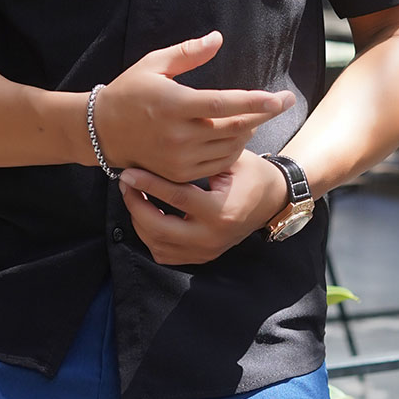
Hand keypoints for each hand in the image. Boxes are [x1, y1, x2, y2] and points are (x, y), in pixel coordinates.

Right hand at [94, 31, 293, 183]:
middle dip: (263, 115)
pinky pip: (217, 165)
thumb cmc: (130, 91)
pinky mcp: (178, 174)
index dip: (255, 101)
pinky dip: (233, 151)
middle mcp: (178, 135)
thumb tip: (218, 38)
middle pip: (233, 128)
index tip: (280, 98)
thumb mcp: (154, 64)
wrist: (102, 131)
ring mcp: (178, 158)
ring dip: (248, 132)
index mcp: (174, 104)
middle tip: (283, 103)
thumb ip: (188, 53)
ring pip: (229, 148)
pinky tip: (237, 136)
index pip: (223, 104)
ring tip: (256, 116)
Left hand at [118, 151, 288, 265]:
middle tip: (126, 184)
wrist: (273, 200)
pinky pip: (165, 255)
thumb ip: (202, 153)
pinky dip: (150, 237)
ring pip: (158, 245)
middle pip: (160, 228)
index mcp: (221, 211)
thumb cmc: (252, 173)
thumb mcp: (233, 158)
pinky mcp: (202, 256)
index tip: (128, 172)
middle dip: (136, 205)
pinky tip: (146, 215)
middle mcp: (212, 237)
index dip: (148, 184)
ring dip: (139, 221)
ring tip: (133, 196)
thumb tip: (163, 142)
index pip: (176, 197)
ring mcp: (207, 251)